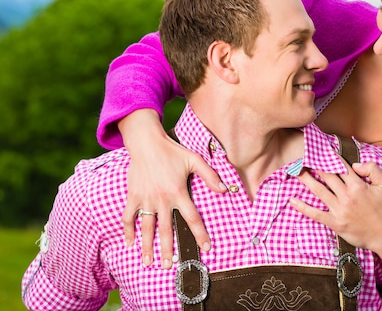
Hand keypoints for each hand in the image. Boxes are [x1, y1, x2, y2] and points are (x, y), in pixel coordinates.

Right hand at [119, 109, 225, 267]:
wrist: (146, 143)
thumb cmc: (172, 151)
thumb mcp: (195, 160)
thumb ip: (210, 176)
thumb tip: (225, 190)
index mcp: (178, 192)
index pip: (192, 218)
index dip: (200, 234)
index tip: (206, 248)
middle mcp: (162, 199)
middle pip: (166, 230)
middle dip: (168, 250)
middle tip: (169, 267)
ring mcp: (145, 199)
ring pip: (146, 228)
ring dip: (147, 247)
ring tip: (148, 263)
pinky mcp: (133, 196)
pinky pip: (128, 217)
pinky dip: (128, 231)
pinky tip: (130, 243)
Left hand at [290, 161, 381, 252]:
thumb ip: (373, 169)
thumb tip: (355, 165)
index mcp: (358, 185)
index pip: (340, 167)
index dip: (329, 157)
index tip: (320, 150)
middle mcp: (346, 195)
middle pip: (326, 176)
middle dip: (314, 165)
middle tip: (304, 158)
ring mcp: (339, 209)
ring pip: (319, 191)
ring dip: (306, 180)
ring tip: (296, 172)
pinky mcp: (335, 223)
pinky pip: (316, 214)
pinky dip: (303, 207)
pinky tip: (293, 201)